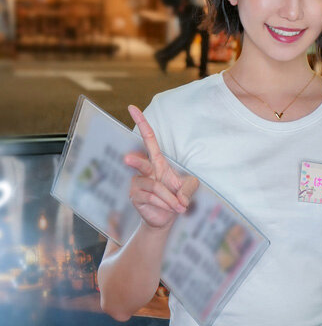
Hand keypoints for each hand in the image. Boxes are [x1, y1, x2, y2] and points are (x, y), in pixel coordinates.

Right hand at [125, 105, 198, 230]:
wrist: (167, 217)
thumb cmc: (177, 197)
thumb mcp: (189, 189)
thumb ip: (189, 190)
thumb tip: (180, 198)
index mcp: (158, 162)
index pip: (149, 139)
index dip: (141, 124)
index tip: (132, 108)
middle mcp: (145, 170)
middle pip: (140, 163)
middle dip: (135, 161)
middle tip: (127, 159)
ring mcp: (137, 183)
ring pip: (154, 187)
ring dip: (170, 198)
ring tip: (178, 206)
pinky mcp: (135, 196)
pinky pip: (151, 197)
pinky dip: (164, 204)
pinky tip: (169, 209)